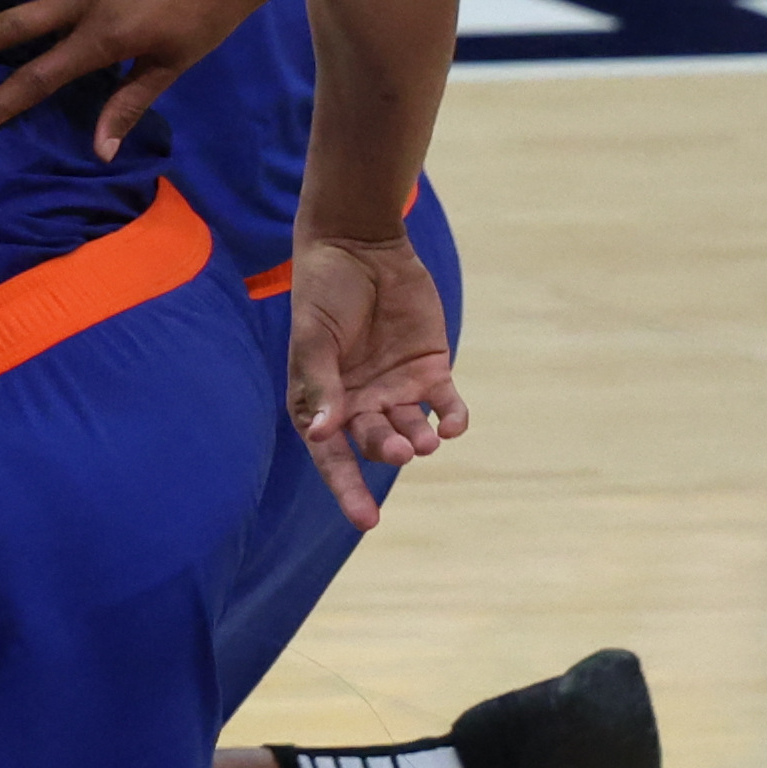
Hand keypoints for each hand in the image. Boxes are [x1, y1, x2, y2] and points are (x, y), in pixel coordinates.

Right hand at [284, 229, 466, 524]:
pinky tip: (452, 424)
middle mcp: (360, 402)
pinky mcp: (430, 370)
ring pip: (412, 430)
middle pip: (376, 443)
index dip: (348, 489)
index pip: (332, 456)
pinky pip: (445, 406)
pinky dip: (451, 420)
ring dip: (420, 440)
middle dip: (389, 452)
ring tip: (425, 439)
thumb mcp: (313, 337)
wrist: (359, 246)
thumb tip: (321, 433)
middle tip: (404, 448)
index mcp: (322, 401)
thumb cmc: (323, 291)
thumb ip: (319, 384)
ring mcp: (396, 388)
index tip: (368, 521)